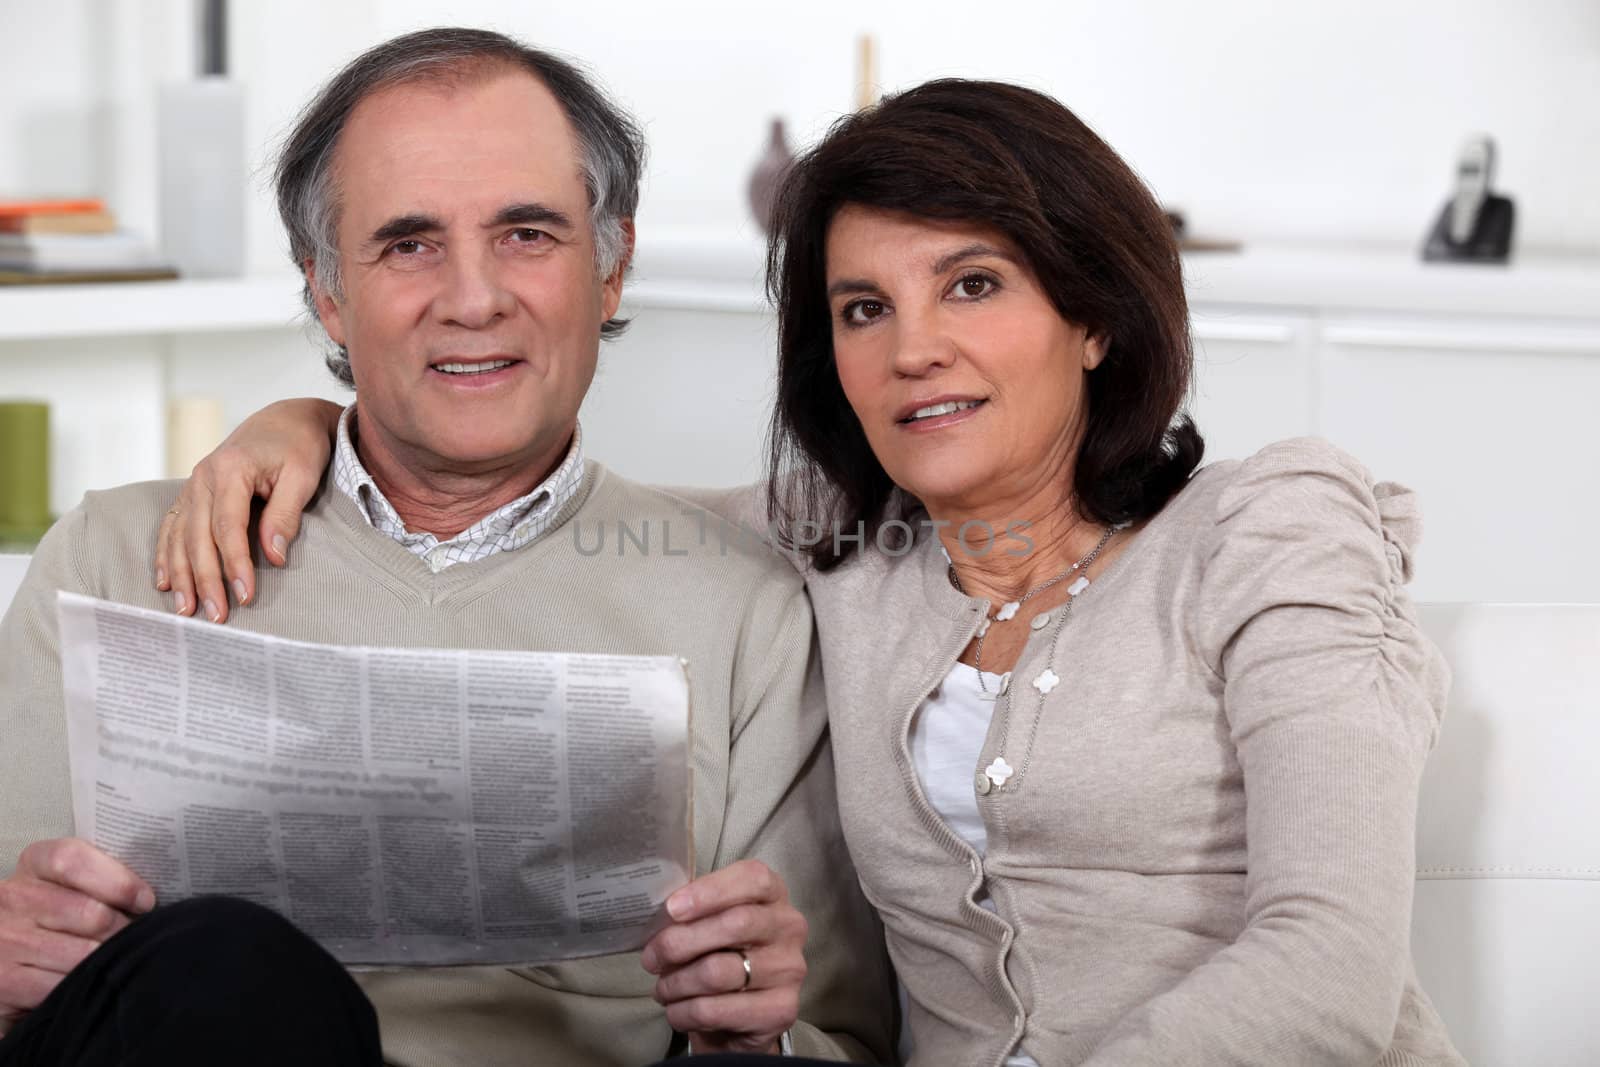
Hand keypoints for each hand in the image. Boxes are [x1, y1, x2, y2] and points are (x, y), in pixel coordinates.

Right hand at [0, 838, 154, 1034]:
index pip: (72, 861)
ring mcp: (6, 941)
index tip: (145, 901)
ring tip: (113, 959)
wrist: (6, 951)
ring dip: (108, 960)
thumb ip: (101, 878)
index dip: (118, 881)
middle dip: (122, 931)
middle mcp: (12, 899)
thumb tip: (149, 896)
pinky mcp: (5, 983)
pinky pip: (63, 986)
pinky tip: (89, 981)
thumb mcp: (68, 884)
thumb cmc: (53, 914)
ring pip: (83, 954)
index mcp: (33, 865)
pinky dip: (85, 985)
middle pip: (90, 913)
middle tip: (132, 939)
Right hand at [155, 398, 339, 623]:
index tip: (245, 596)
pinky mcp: (193, 492)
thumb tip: (274, 556)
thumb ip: (285, 514)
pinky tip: (164, 582)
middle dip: (205, 580)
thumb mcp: (303, 475)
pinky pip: (173, 526)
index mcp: (229, 470)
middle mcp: (202, 477)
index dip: (235, 564)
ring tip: (186, 609)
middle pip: (198, 537)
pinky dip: (167, 555)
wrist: (287, 419)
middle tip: (215, 616)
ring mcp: (193, 484)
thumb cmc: (299, 446)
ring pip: (179, 536)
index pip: (228, 527)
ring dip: (181, 575)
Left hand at [639, 859, 806, 1054]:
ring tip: (662, 989)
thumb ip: (692, 913)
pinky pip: (717, 1010)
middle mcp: (789, 927)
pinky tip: (676, 1011)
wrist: (742, 1018)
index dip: (710, 891)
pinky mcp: (781, 1010)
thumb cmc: (721, 956)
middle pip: (735, 924)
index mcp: (773, 894)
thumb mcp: (711, 924)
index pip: (753, 879)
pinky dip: (685, 1011)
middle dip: (679, 942)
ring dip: (677, 982)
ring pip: (719, 972)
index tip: (672, 908)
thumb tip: (658, 918)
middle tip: (651, 958)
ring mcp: (789, 969)